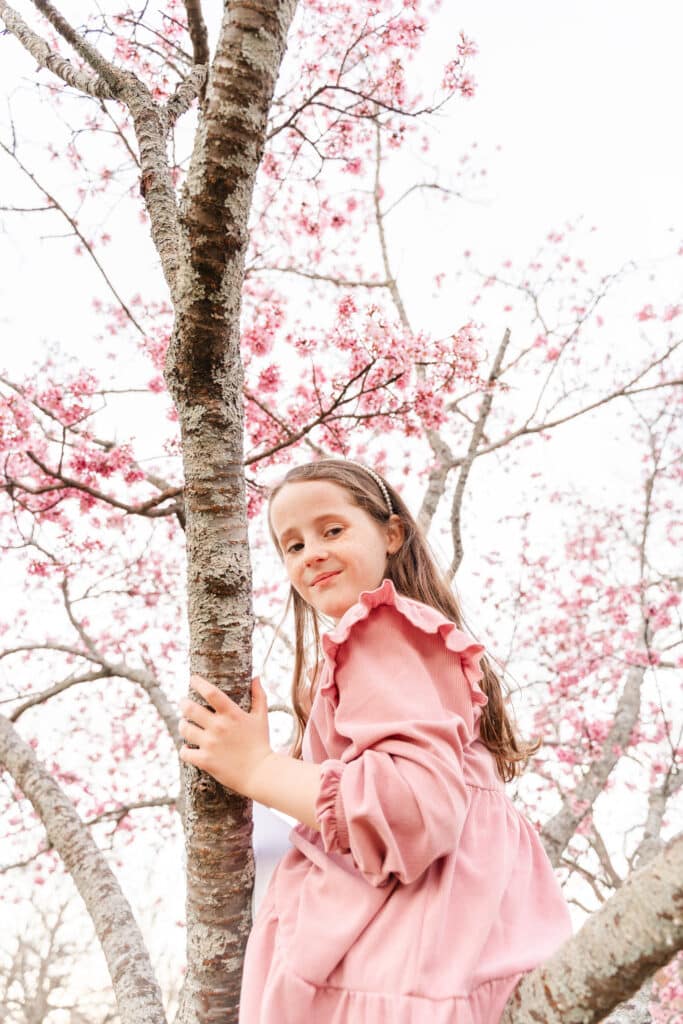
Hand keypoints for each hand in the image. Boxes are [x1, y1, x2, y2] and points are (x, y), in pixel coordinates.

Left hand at [178, 673, 272, 797]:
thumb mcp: (262, 717)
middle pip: (190, 708)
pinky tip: (187, 747)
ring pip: (185, 728)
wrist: (260, 772)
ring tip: (185, 723)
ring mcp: (210, 744)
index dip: (198, 683)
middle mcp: (219, 727)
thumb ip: (259, 695)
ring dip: (182, 724)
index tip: (193, 679)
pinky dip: (184, 749)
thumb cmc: (261, 743)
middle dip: (183, 703)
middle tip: (184, 703)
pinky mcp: (205, 760)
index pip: (211, 692)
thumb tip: (256, 677)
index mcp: (232, 714)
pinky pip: (185, 752)